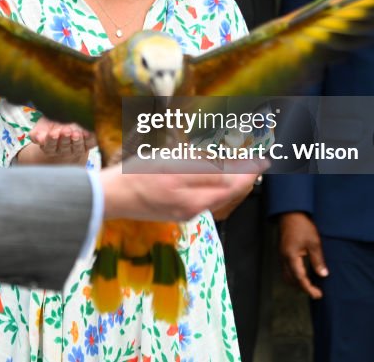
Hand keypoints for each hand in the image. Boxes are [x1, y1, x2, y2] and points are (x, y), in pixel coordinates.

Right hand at [21, 118, 96, 163]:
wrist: (66, 123)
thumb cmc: (50, 124)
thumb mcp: (41, 127)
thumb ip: (37, 133)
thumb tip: (37, 138)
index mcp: (50, 147)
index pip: (50, 146)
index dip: (52, 140)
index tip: (53, 133)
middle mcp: (63, 151)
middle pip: (64, 147)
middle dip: (65, 139)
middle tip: (66, 130)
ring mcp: (76, 149)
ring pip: (77, 148)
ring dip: (77, 141)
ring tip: (77, 133)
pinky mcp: (87, 146)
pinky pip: (90, 144)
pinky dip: (90, 139)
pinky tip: (89, 132)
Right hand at [99, 157, 264, 221]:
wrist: (111, 197)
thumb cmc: (135, 174)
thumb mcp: (168, 162)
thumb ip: (198, 165)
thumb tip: (227, 166)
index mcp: (189, 191)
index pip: (228, 180)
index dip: (247, 169)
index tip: (262, 159)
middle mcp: (191, 206)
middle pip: (228, 192)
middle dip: (246, 177)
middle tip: (259, 162)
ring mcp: (186, 212)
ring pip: (220, 197)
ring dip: (235, 183)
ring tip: (244, 168)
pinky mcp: (179, 214)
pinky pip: (207, 202)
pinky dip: (219, 190)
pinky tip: (220, 180)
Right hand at [278, 211, 326, 298]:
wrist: (290, 213)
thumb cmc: (302, 226)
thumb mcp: (314, 243)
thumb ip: (318, 260)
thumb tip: (323, 275)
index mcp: (291, 257)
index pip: (300, 278)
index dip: (309, 289)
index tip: (318, 295)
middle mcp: (284, 258)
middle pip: (291, 280)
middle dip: (302, 288)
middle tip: (316, 292)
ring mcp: (281, 255)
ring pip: (286, 276)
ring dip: (297, 283)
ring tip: (310, 285)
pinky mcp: (282, 252)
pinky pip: (286, 269)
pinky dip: (294, 276)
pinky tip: (303, 274)